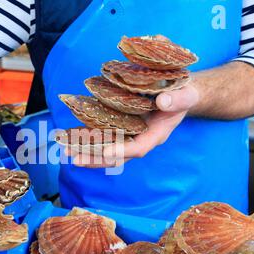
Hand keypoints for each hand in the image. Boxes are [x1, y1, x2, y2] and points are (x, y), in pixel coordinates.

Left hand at [70, 84, 199, 167]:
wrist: (180, 94)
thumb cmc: (184, 95)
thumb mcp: (186, 95)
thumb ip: (177, 100)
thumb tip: (162, 100)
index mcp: (157, 135)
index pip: (139, 148)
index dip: (123, 151)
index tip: (106, 152)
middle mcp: (141, 138)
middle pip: (117, 155)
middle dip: (96, 158)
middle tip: (76, 159)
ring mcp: (130, 134)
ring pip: (107, 147)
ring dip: (88, 150)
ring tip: (67, 151)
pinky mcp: (122, 126)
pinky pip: (104, 134)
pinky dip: (89, 136)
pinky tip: (72, 136)